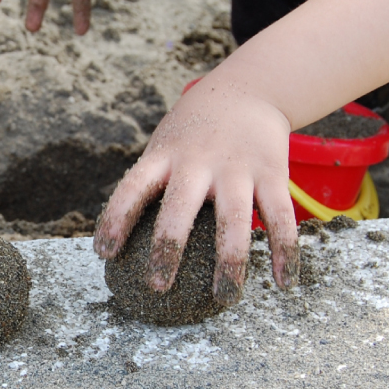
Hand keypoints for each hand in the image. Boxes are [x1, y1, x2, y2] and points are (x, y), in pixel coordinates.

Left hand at [93, 76, 298, 305]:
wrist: (250, 89)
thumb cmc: (195, 130)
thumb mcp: (166, 142)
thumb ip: (151, 181)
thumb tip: (121, 234)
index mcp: (165, 155)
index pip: (132, 187)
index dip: (116, 219)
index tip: (104, 253)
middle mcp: (199, 161)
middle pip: (180, 207)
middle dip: (168, 248)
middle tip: (157, 285)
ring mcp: (238, 168)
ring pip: (234, 219)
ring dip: (230, 262)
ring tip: (225, 298)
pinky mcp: (273, 174)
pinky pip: (280, 218)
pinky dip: (284, 251)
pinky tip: (283, 283)